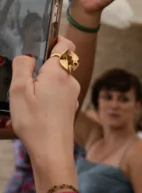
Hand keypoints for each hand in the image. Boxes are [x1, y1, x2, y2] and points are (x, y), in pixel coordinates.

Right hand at [7, 38, 79, 175]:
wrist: (52, 153)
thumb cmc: (36, 123)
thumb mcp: (19, 89)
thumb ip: (22, 66)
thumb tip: (26, 57)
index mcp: (59, 72)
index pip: (66, 44)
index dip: (56, 39)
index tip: (43, 42)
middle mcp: (70, 81)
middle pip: (60, 63)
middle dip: (44, 65)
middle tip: (26, 77)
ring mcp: (72, 96)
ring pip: (58, 80)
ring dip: (43, 84)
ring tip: (26, 99)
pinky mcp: (69, 109)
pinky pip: (58, 96)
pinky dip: (46, 98)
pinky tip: (33, 111)